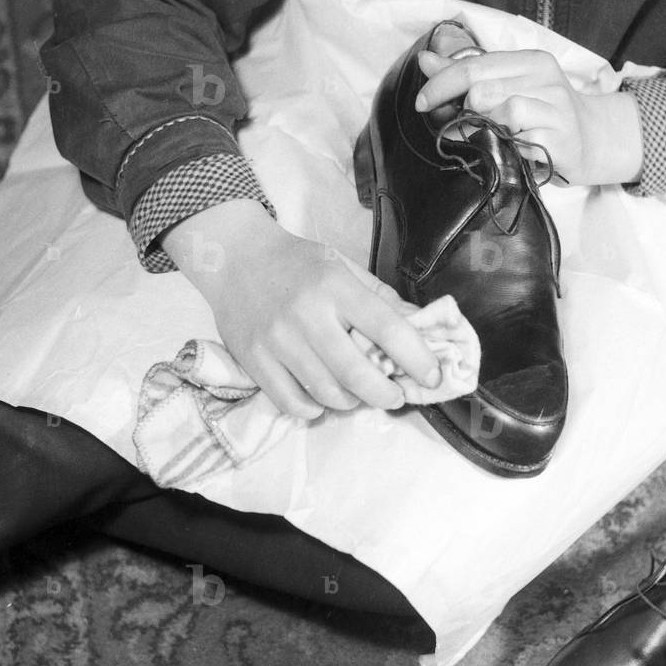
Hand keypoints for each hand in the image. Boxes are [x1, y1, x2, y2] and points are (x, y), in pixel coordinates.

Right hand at [162, 199, 442, 418]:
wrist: (234, 256)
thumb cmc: (297, 263)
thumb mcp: (344, 267)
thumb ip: (382, 298)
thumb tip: (423, 328)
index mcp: (335, 287)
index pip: (387, 328)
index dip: (417, 358)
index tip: (432, 376)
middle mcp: (306, 315)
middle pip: (357, 373)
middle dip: (386, 394)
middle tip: (396, 396)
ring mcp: (277, 341)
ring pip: (326, 393)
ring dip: (352, 402)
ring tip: (358, 394)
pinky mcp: (253, 360)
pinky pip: (291, 403)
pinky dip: (314, 409)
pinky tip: (322, 399)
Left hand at [415, 48, 643, 186]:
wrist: (593, 141)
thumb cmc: (543, 115)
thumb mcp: (508, 87)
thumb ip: (467, 74)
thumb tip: (425, 59)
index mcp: (531, 61)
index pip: (474, 65)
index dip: (441, 83)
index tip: (421, 102)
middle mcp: (546, 79)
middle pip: (484, 89)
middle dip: (461, 112)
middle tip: (455, 127)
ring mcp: (556, 109)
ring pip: (504, 112)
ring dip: (485, 130)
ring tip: (488, 139)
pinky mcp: (560, 140)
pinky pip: (520, 141)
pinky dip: (506, 148)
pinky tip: (508, 151)